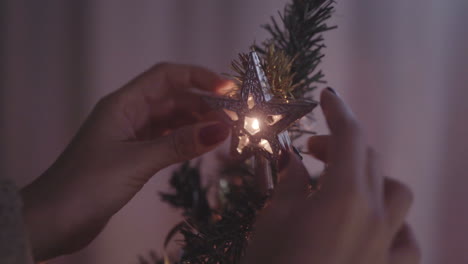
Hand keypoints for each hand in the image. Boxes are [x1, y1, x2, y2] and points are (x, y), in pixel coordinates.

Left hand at [21, 63, 230, 260]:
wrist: (54, 220)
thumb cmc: (87, 185)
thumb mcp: (137, 161)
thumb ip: (179, 145)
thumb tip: (221, 129)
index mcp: (124, 103)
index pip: (166, 77)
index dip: (198, 77)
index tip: (228, 89)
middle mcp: (128, 113)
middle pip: (173, 99)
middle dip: (203, 105)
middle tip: (233, 120)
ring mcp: (131, 135)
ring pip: (171, 120)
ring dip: (196, 124)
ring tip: (224, 134)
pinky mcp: (134, 155)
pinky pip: (166, 140)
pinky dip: (185, 141)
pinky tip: (202, 146)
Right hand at [242, 88, 419, 263]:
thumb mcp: (273, 217)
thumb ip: (290, 181)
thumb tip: (293, 159)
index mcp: (346, 197)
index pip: (351, 137)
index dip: (339, 111)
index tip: (327, 96)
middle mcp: (378, 217)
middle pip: (370, 161)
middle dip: (341, 146)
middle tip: (311, 151)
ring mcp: (388, 247)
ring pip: (398, 194)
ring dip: (373, 178)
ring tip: (345, 186)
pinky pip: (407, 240)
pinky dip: (394, 224)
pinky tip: (375, 229)